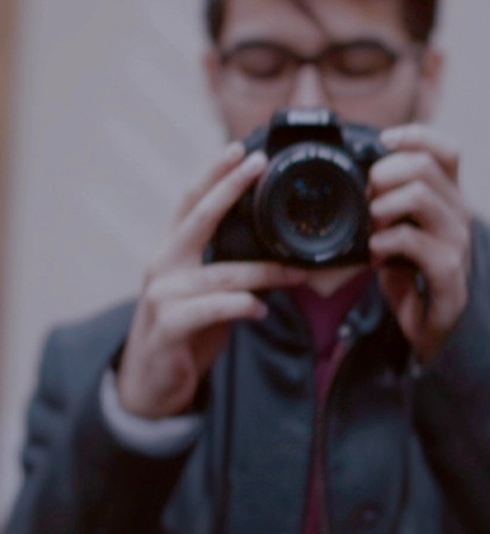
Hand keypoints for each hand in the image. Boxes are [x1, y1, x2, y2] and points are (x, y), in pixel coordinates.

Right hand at [117, 141, 306, 417]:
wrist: (149, 383)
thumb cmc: (184, 330)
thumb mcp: (204, 289)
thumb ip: (227, 264)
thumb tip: (273, 246)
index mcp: (173, 250)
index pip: (192, 202)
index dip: (214, 174)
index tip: (239, 149)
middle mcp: (164, 264)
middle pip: (198, 217)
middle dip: (228, 187)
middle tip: (257, 165)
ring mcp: (163, 294)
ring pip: (220, 272)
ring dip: (264, 271)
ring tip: (296, 271)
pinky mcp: (169, 326)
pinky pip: (211, 309)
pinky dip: (240, 306)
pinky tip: (260, 310)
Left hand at [367, 124, 470, 361]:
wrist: (426, 323)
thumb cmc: (408, 269)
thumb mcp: (396, 225)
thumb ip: (386, 196)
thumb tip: (355, 167)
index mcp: (448, 197)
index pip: (446, 149)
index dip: (415, 135)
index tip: (382, 141)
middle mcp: (458, 214)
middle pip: (424, 166)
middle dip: (384, 174)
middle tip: (367, 196)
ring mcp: (457, 243)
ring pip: (420, 196)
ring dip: (383, 207)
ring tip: (373, 226)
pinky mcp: (448, 273)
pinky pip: (414, 241)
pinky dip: (385, 242)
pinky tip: (376, 254)